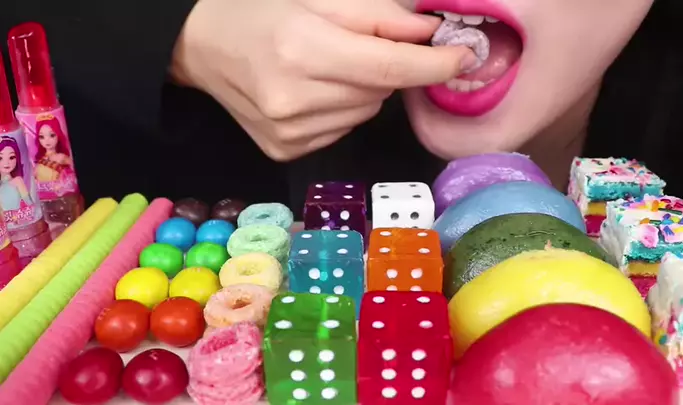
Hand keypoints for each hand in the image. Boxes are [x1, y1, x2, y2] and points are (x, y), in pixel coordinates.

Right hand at [171, 0, 475, 160]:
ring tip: (327, 68)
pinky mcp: (286, 151)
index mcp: (302, 50)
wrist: (202, 47)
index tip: (462, 57)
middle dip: (388, 68)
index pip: (389, 67)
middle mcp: (294, 100)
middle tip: (357, 47)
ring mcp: (289, 133)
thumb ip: (379, 16)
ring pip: (366, 113)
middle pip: (381, 91)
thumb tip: (431, 35)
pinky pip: (343, 130)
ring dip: (364, 90)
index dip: (433, 65)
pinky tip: (314, 92)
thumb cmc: (261, 13)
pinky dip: (342, 110)